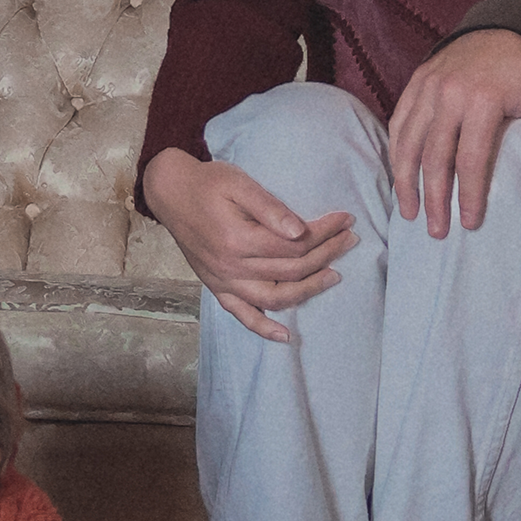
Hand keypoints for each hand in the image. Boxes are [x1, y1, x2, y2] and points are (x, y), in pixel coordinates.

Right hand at [142, 146, 355, 343]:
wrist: (171, 193)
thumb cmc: (208, 184)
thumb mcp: (240, 183)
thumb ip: (269, 208)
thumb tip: (299, 231)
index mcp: (238, 240)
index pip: (295, 245)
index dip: (325, 233)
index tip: (346, 220)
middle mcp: (231, 267)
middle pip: (291, 270)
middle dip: (326, 255)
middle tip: (349, 240)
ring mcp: (223, 281)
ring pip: (274, 297)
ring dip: (308, 290)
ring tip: (333, 276)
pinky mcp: (217, 288)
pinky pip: (242, 315)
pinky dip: (263, 328)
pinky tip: (285, 336)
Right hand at [387, 31, 520, 238]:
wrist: (505, 26)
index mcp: (482, 100)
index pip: (470, 160)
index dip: (468, 195)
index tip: (470, 222)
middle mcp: (449, 94)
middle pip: (434, 158)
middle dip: (434, 199)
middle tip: (436, 230)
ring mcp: (428, 87)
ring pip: (407, 142)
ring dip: (405, 181)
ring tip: (409, 211)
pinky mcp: (416, 82)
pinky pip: (399, 121)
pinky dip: (396, 151)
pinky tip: (400, 176)